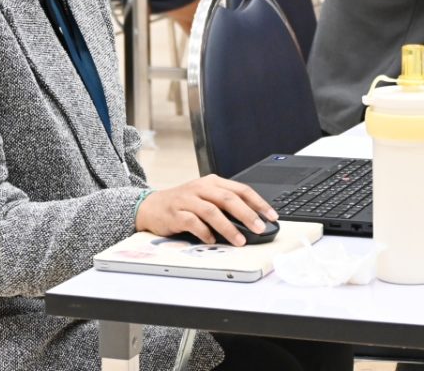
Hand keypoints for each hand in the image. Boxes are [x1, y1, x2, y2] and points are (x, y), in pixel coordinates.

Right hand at [135, 175, 276, 245]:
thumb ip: (225, 205)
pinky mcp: (176, 213)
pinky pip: (193, 222)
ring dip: (228, 227)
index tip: (272, 215)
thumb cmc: (183, 204)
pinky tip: (212, 241)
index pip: (241, 189)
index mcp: (213, 182)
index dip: (258, 203)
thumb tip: (252, 221)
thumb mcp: (205, 197)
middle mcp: (201, 188)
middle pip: (229, 199)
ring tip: (240, 240)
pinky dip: (204, 232)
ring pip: (212, 211)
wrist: (151, 206)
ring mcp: (187, 199)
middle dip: (247, 214)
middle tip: (260, 228)